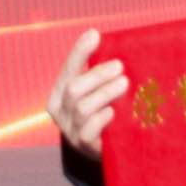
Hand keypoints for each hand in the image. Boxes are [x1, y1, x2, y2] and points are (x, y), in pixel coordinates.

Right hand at [46, 28, 127, 160]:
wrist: (115, 150)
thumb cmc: (108, 111)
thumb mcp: (100, 89)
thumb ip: (99, 69)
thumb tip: (105, 38)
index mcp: (60, 93)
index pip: (69, 69)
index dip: (80, 52)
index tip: (96, 35)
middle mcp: (61, 113)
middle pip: (74, 88)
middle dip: (97, 75)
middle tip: (120, 67)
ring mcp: (71, 132)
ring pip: (82, 107)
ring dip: (104, 93)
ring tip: (124, 84)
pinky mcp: (85, 148)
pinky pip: (88, 131)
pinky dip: (101, 119)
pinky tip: (113, 112)